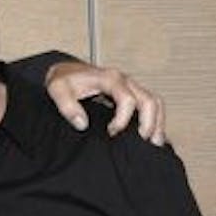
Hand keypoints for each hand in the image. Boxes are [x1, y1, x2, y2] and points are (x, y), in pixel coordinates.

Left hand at [44, 60, 165, 144]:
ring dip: (157, 123)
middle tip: (142, 143)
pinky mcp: (132, 93)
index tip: (111, 133)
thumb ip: (67, 107)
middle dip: (149, 124)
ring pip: (155, 102)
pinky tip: (152, 136)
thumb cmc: (64, 80)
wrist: (65, 71)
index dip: (122, 120)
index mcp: (109, 79)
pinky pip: (151, 105)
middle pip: (149, 100)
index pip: (128, 99)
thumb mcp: (58, 90)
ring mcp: (131, 87)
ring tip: (154, 144)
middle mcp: (125, 81)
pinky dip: (155, 120)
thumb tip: (82, 124)